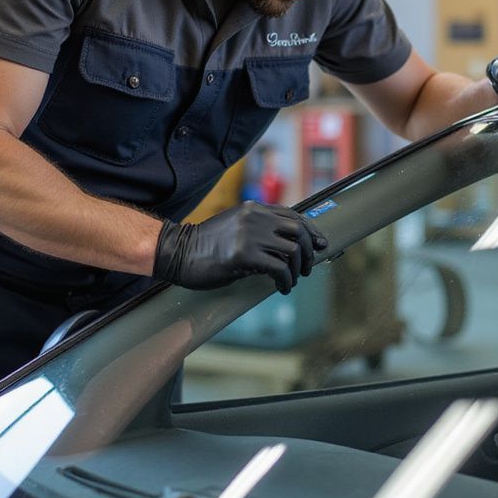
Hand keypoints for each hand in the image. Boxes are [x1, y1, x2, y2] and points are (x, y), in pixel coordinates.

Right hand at [153, 202, 327, 294]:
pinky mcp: (244, 255)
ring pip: (292, 250)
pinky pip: (279, 269)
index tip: (320, 243)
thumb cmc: (205, 245)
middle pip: (299, 232)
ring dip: (297, 270)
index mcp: (254, 208)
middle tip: (307, 268)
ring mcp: (250, 234)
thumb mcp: (235, 227)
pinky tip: (282, 289)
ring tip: (291, 281)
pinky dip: (286, 281)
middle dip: (309, 252)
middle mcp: (255, 217)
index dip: (311, 230)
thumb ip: (259, 228)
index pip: (294, 215)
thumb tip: (287, 245)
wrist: (177, 252)